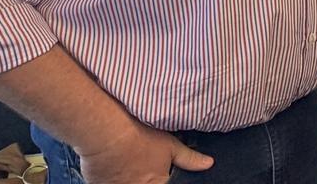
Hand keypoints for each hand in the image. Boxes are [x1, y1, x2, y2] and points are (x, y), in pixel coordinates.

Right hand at [76, 120, 212, 183]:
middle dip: (147, 179)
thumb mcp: (170, 145)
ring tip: (129, 166)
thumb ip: (189, 158)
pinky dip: (113, 179)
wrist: (108, 135)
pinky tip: (114, 167)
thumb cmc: (140, 138)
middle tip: (143, 167)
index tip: (160, 174)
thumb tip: (208, 164)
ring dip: (129, 179)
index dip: (165, 179)